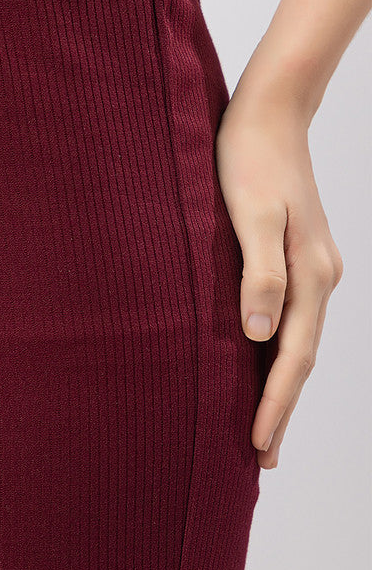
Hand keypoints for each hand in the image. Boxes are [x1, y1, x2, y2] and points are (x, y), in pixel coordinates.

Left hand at [214, 94, 343, 468]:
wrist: (269, 114)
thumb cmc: (250, 160)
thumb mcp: (251, 215)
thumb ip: (258, 275)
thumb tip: (259, 336)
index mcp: (310, 274)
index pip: (293, 356)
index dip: (276, 404)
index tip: (260, 447)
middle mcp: (319, 275)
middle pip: (300, 355)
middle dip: (282, 405)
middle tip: (263, 455)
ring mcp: (312, 265)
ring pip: (298, 338)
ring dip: (281, 380)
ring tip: (263, 419)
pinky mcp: (297, 253)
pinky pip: (291, 315)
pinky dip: (278, 347)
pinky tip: (263, 356)